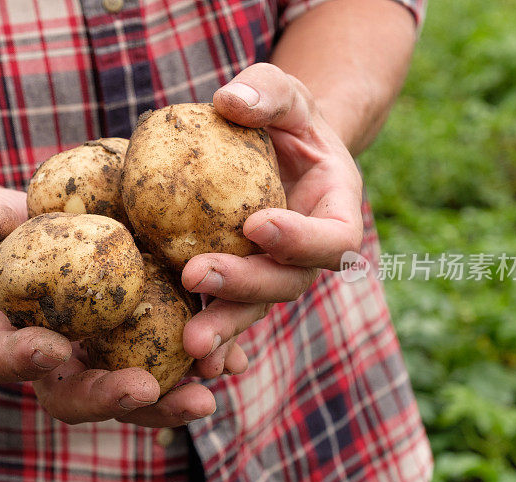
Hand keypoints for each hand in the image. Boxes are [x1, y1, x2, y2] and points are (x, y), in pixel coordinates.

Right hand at [0, 189, 215, 426]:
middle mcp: (58, 362)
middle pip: (81, 397)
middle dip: (116, 399)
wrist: (41, 232)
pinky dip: (202, 357)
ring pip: (135, 389)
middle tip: (149, 391)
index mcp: (8, 338)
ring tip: (210, 384)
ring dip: (173, 395)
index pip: (4, 360)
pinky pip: (170, 356)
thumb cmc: (2, 229)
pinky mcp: (141, 338)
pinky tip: (234, 357)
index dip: (24, 360)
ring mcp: (101, 356)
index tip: (52, 348)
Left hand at [181, 63, 363, 369]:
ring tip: (189, 344)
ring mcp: (272, 273)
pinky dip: (208, 334)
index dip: (300, 239)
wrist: (276, 152)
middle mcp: (307, 255)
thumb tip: (229, 100)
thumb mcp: (286, 95)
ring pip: (253, 308)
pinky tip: (181, 355)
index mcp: (334, 213)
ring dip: (222, 325)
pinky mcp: (237, 282)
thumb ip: (268, 92)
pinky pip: (224, 309)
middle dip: (245, 285)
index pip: (333, 239)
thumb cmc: (286, 119)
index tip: (256, 224)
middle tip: (197, 275)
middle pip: (287, 283)